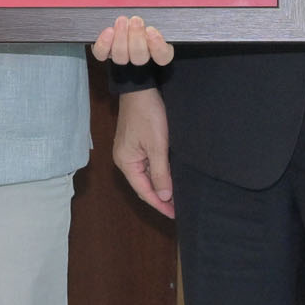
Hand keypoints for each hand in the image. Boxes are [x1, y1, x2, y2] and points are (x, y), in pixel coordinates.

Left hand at [92, 14, 173, 65]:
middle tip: (136, 20)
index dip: (157, 46)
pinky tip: (108, 31)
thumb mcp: (155, 15)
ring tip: (122, 21)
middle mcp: (140, 56)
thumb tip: (160, 7)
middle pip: (140, 57)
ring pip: (121, 56)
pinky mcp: (106, 53)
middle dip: (136, 37)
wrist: (124, 19)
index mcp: (158, 49)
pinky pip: (102, 54)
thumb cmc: (144, 18)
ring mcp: (122, 57)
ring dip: (121, 37)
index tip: (152, 30)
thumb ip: (158, 16)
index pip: (163, 56)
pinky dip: (104, 43)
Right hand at [112, 89, 174, 216]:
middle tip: (179, 208)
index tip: (176, 214)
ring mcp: (129, 152)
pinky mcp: (135, 144)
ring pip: (146, 175)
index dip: (160, 204)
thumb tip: (164, 197)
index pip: (144, 191)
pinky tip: (169, 177)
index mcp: (126, 163)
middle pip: (144, 185)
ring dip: (160, 186)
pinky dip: (158, 174)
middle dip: (160, 197)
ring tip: (177, 196)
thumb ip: (160, 174)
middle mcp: (124, 160)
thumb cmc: (148, 116)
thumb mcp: (157, 146)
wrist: (140, 89)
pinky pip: (146, 165)